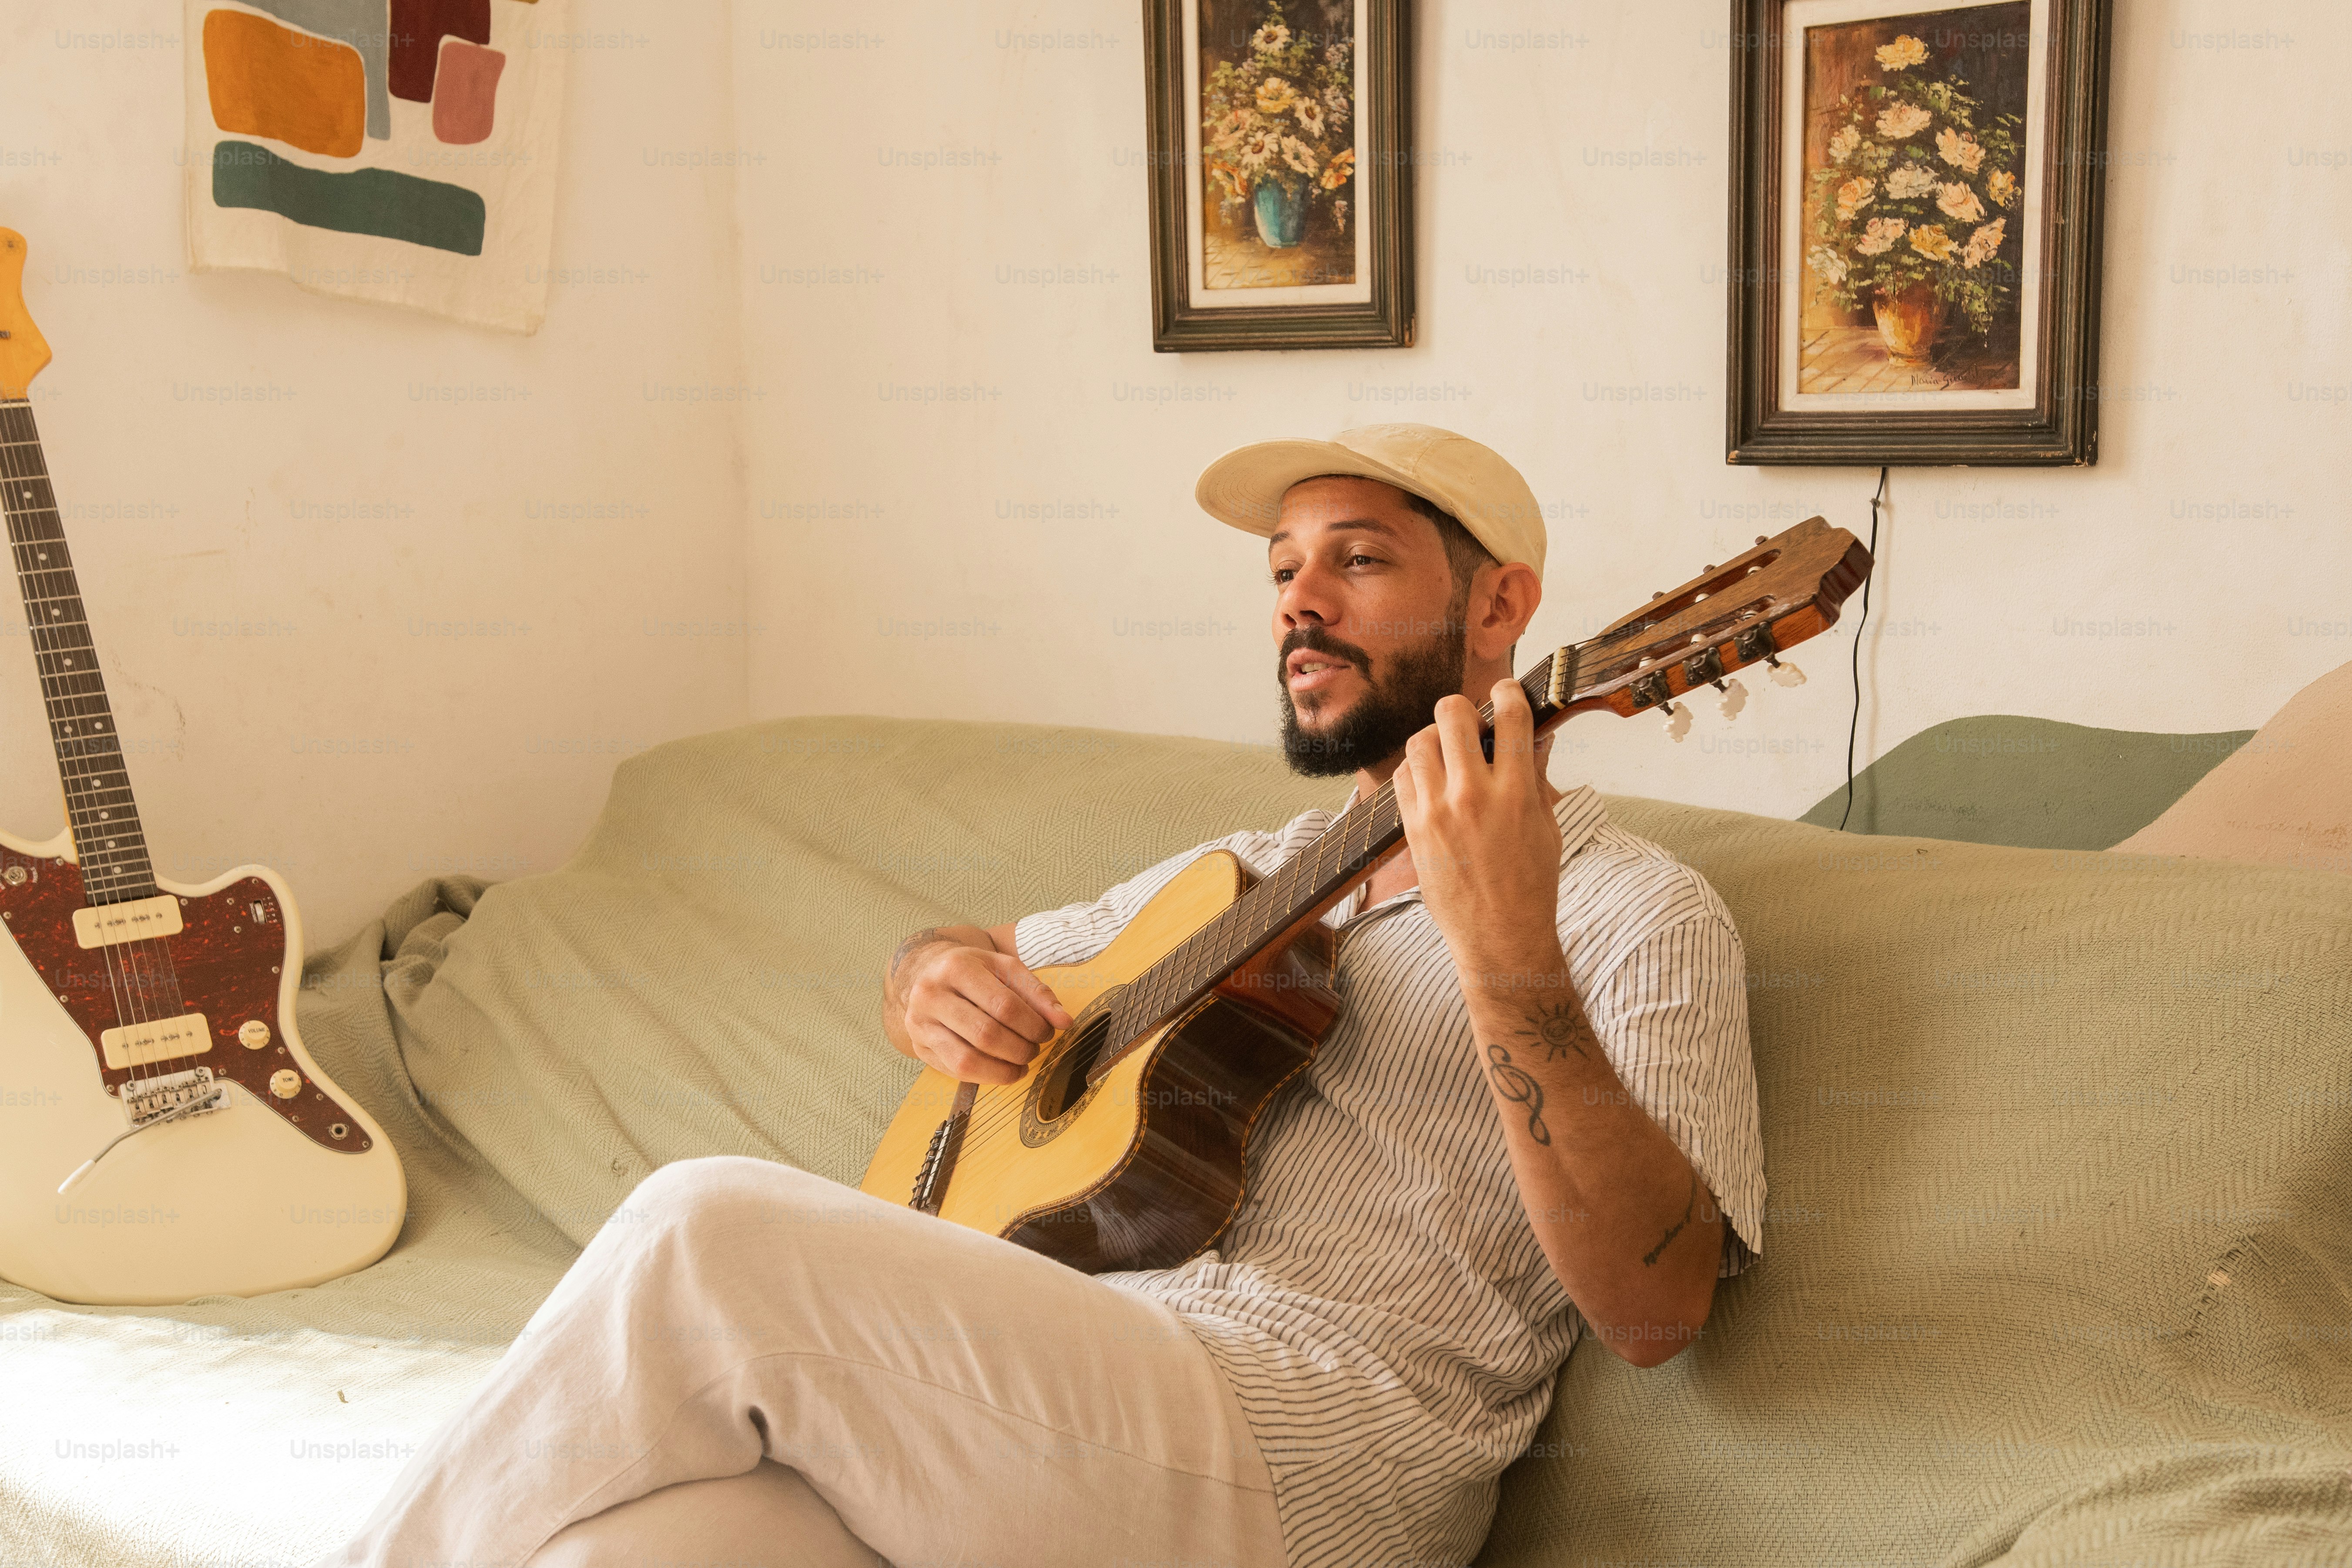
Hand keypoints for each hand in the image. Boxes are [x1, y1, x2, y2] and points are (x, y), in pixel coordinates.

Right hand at [889, 938, 1072, 1086]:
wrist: (926, 972)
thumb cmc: (974, 971)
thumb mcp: (1005, 969)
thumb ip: (1037, 993)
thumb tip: (1064, 1022)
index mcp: (957, 967)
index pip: (1004, 1005)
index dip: (1033, 1025)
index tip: (1048, 1032)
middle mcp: (931, 995)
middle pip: (986, 1034)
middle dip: (1020, 1048)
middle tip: (1034, 1049)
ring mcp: (920, 1023)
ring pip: (967, 1060)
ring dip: (1003, 1070)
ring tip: (1021, 1064)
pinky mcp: (919, 1047)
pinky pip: (955, 1071)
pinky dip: (986, 1076)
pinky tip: (1002, 1070)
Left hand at [1391, 678, 1564, 981]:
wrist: (1500, 938)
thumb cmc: (1531, 885)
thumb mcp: (1546, 826)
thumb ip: (1535, 775)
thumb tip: (1536, 733)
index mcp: (1515, 793)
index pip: (1511, 717)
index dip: (1509, 692)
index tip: (1507, 692)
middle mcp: (1472, 796)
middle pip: (1452, 714)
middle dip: (1463, 709)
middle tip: (1471, 724)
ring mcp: (1436, 812)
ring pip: (1420, 741)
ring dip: (1436, 738)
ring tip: (1450, 755)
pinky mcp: (1412, 828)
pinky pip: (1402, 776)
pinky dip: (1416, 769)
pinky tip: (1433, 782)